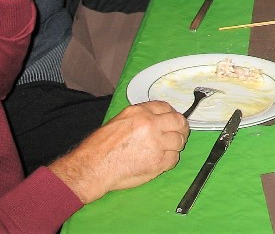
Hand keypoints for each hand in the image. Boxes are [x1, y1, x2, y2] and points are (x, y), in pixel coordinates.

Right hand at [50, 101, 188, 203]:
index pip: (166, 107)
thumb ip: (141, 117)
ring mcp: (156, 143)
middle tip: (177, 134)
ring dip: (174, 146)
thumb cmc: (101, 146)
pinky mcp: (158, 161)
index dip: (171, 114)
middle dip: (180, 128)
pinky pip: (174, 159)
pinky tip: (160, 161)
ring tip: (165, 150)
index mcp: (140, 112)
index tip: (171, 121)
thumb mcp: (120, 120)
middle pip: (179, 122)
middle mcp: (150, 124)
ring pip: (179, 141)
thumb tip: (157, 118)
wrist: (93, 167)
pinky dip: (169, 160)